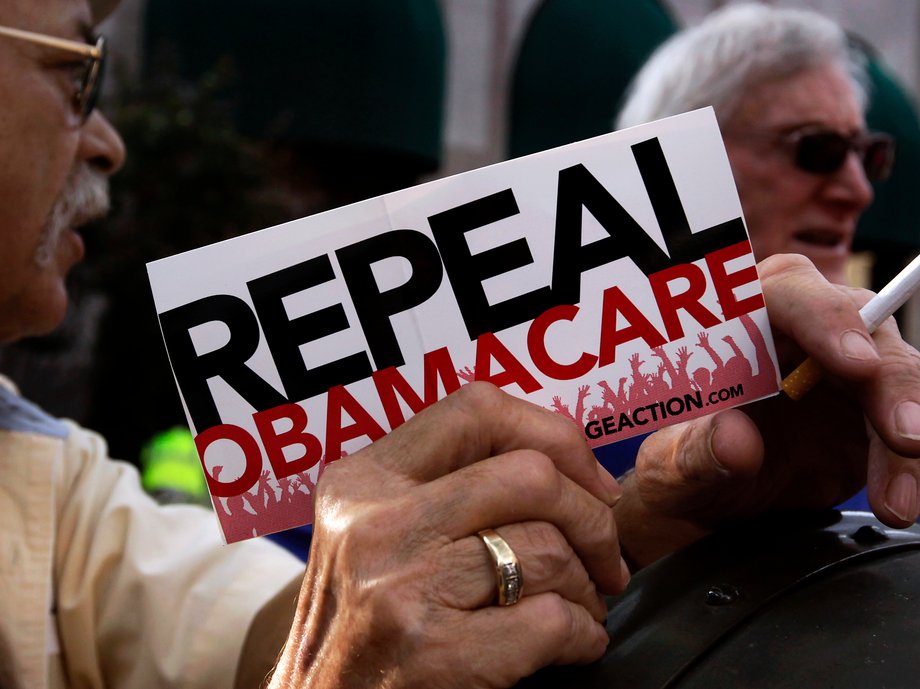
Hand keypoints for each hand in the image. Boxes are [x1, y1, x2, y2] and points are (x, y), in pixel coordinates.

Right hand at [269, 383, 629, 688]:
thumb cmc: (357, 626)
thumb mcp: (370, 534)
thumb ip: (440, 488)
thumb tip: (562, 466)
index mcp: (364, 479)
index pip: (477, 410)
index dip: (554, 436)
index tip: (587, 480)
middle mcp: (376, 522)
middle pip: (531, 475)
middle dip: (592, 517)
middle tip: (605, 554)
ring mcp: (401, 585)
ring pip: (548, 549)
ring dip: (589, 585)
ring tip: (583, 604)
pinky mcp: (431, 652)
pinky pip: (551, 619)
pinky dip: (584, 634)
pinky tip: (574, 642)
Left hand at [615, 254, 919, 566]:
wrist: (707, 499)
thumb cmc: (679, 464)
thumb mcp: (672, 466)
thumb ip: (696, 452)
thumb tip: (736, 440)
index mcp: (739, 318)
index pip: (786, 293)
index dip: (824, 320)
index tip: (855, 363)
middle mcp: (799, 329)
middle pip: (862, 327)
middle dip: (889, 380)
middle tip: (905, 434)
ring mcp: (843, 367)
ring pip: (896, 375)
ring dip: (906, 434)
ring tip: (898, 501)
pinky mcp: (872, 408)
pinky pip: (905, 423)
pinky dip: (909, 466)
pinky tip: (901, 502)